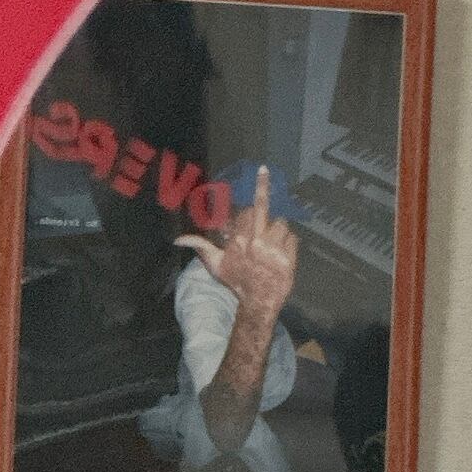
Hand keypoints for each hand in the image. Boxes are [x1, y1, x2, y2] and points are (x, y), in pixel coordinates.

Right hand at [176, 163, 297, 320]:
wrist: (258, 302)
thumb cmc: (237, 283)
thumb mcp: (216, 265)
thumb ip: (200, 247)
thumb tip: (178, 239)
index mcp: (239, 239)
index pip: (246, 212)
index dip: (249, 211)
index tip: (250, 203)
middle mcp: (257, 240)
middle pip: (263, 207)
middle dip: (263, 186)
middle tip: (264, 169)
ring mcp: (275, 248)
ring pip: (282, 223)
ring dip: (278, 228)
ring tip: (272, 241)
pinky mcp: (289, 257)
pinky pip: (293, 238)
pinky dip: (289, 241)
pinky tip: (282, 249)